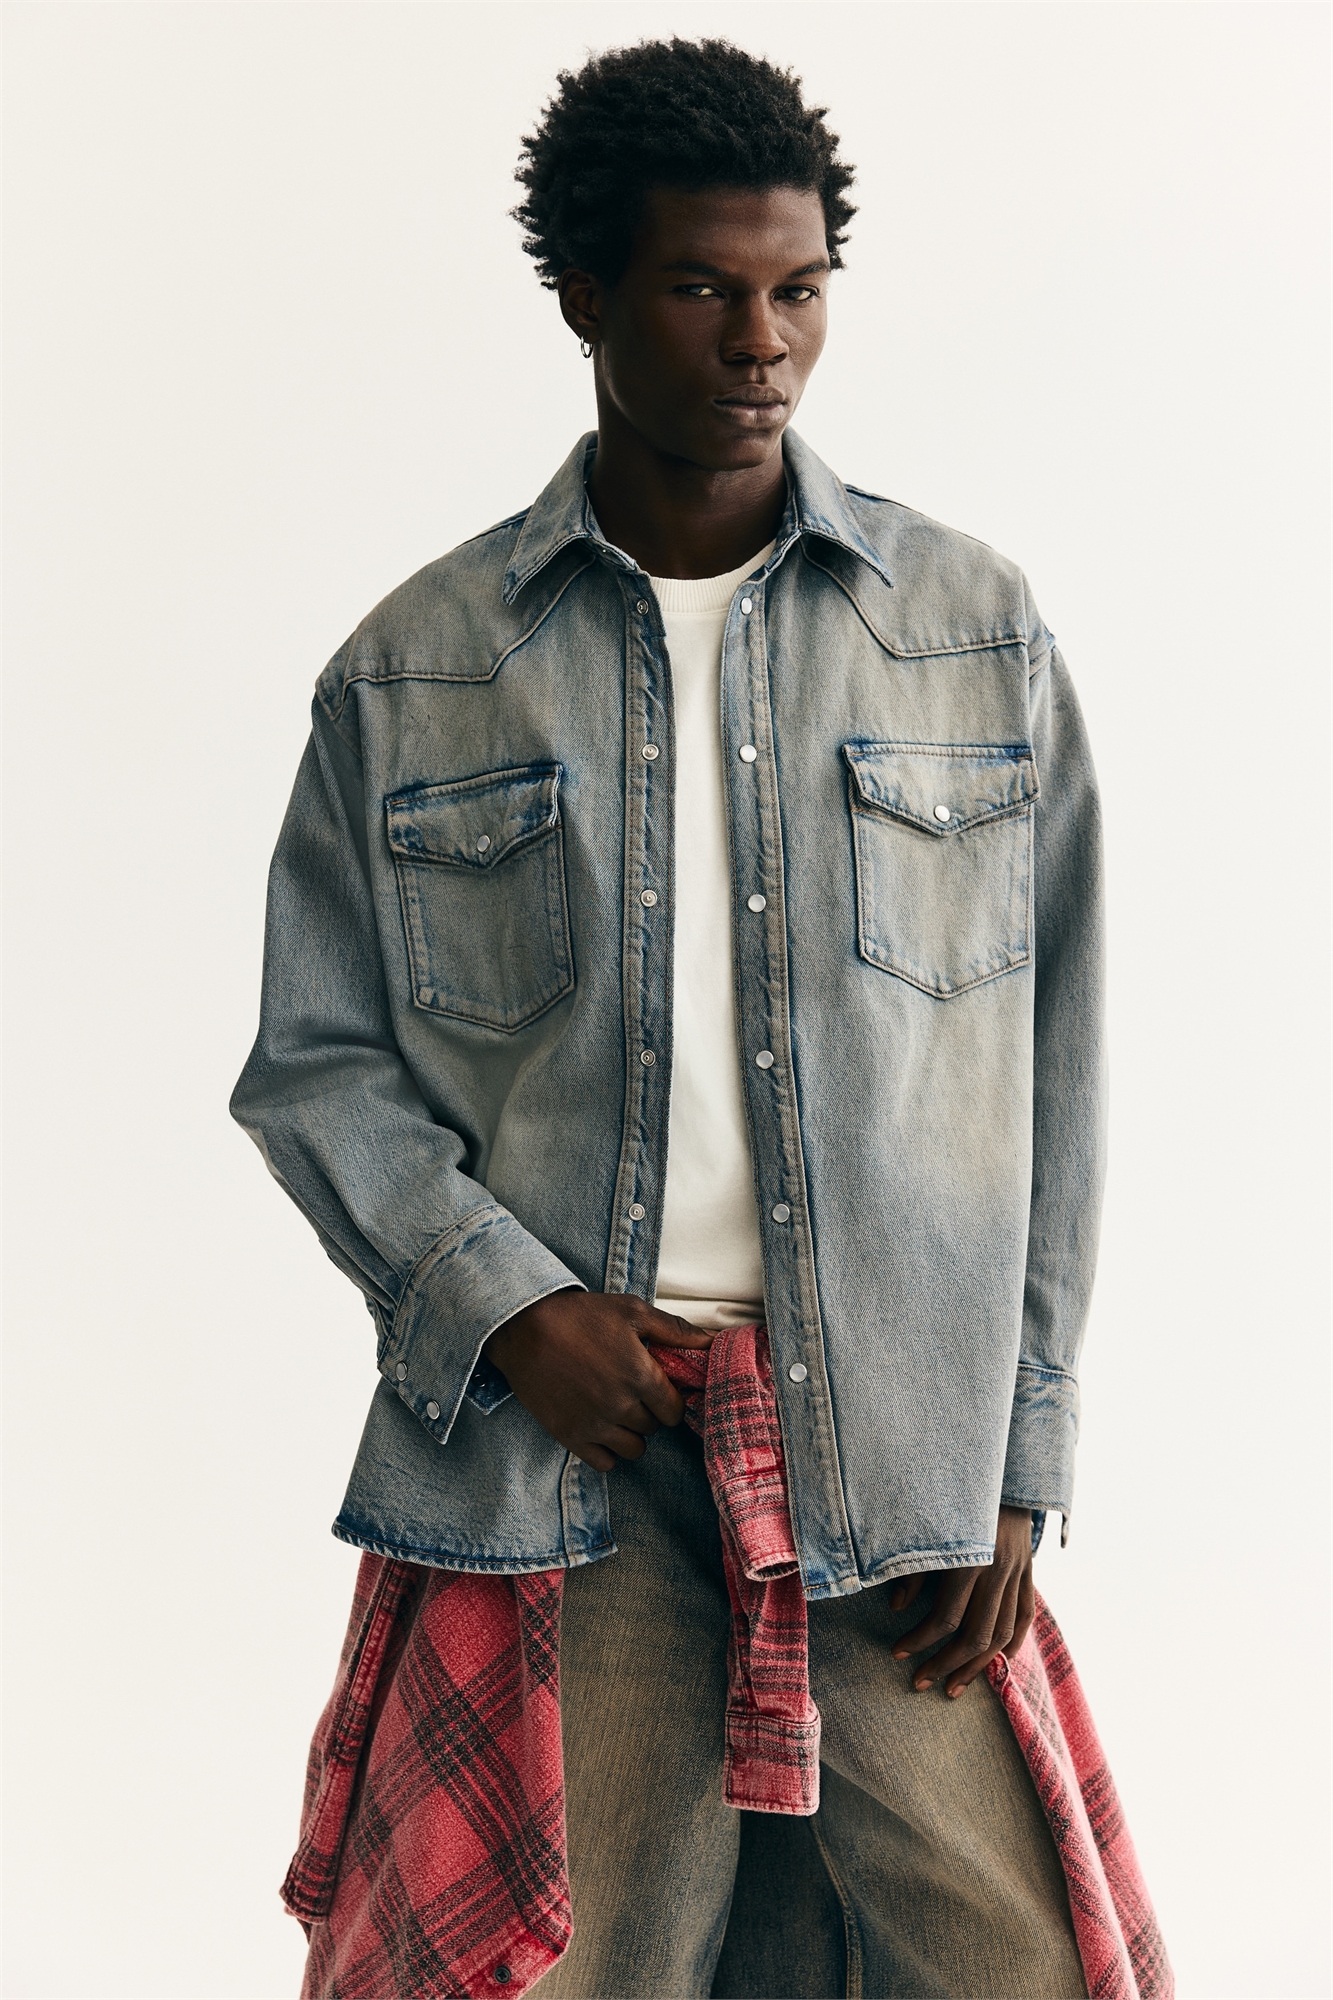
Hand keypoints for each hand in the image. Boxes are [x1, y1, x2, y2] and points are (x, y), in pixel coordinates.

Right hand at [484, 1290, 712, 1471]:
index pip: (675, 1410)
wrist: (523, 1329)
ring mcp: (595, 1425)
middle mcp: (621, 1405)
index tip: (659, 1389)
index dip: (670, 1400)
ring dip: (631, 1434)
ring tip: (618, 1411)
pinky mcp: (570, 1437)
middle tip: (633, 1393)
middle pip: (654, 1428)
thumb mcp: (631, 1311)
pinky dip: (607, 1451)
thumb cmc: (580, 1316)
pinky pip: (604, 1464)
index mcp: (640, 1375)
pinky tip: (601, 1429)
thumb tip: (713, 1342)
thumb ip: (675, 1330)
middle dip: (650, 1413)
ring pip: (634, 1450)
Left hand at [888, 1505, 1036, 1696]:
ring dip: (976, 1665)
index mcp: (969, 1559)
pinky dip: (1012, 1643)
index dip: (919, 1640)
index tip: (897, 1654)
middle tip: (920, 1682)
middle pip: (975, 1635)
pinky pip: (1024, 1616)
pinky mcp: (1029, 1570)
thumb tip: (894, 1608)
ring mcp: (1017, 1572)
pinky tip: (996, 1663)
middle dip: (945, 1664)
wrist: (998, 1470)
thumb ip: (911, 1568)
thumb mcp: (926, 1528)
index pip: (945, 1618)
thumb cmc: (951, 1498)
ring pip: (1002, 1633)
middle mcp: (997, 1570)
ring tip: (953, 1687)